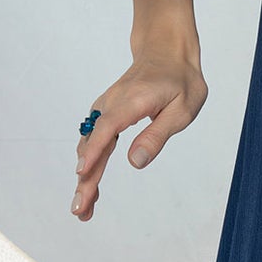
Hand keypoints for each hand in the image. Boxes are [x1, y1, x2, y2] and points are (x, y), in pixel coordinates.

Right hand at [73, 0, 205, 220]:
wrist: (166, 53)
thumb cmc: (180, 82)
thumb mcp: (183, 109)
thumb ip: (158, 135)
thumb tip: (135, 162)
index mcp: (133, 101)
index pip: (108, 127)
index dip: (94, 152)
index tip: (82, 174)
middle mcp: (113, 104)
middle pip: (93, 142)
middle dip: (85, 178)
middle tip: (79, 209)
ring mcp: (106, 108)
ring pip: (90, 145)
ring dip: (86, 177)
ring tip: (83, 209)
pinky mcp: (106, 114)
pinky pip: (95, 140)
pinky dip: (90, 164)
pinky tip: (89, 186)